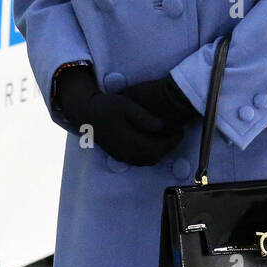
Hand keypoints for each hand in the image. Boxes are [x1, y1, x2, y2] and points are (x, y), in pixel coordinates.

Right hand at [53, 66, 183, 164]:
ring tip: (168, 137)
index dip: (172, 142)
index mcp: (130, 142)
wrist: (86, 113)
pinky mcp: (118, 155)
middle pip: (154, 157)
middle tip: (177, 134)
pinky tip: (154, 142)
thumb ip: (145, 118)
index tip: (180, 131)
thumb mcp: (127, 106)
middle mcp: (126, 153)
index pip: (157, 148)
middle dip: (168, 147)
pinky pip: (139, 160)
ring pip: (147, 160)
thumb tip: (162, 126)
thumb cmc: (107, 106)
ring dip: (160, 151)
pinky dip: (150, 154)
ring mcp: (121, 156)